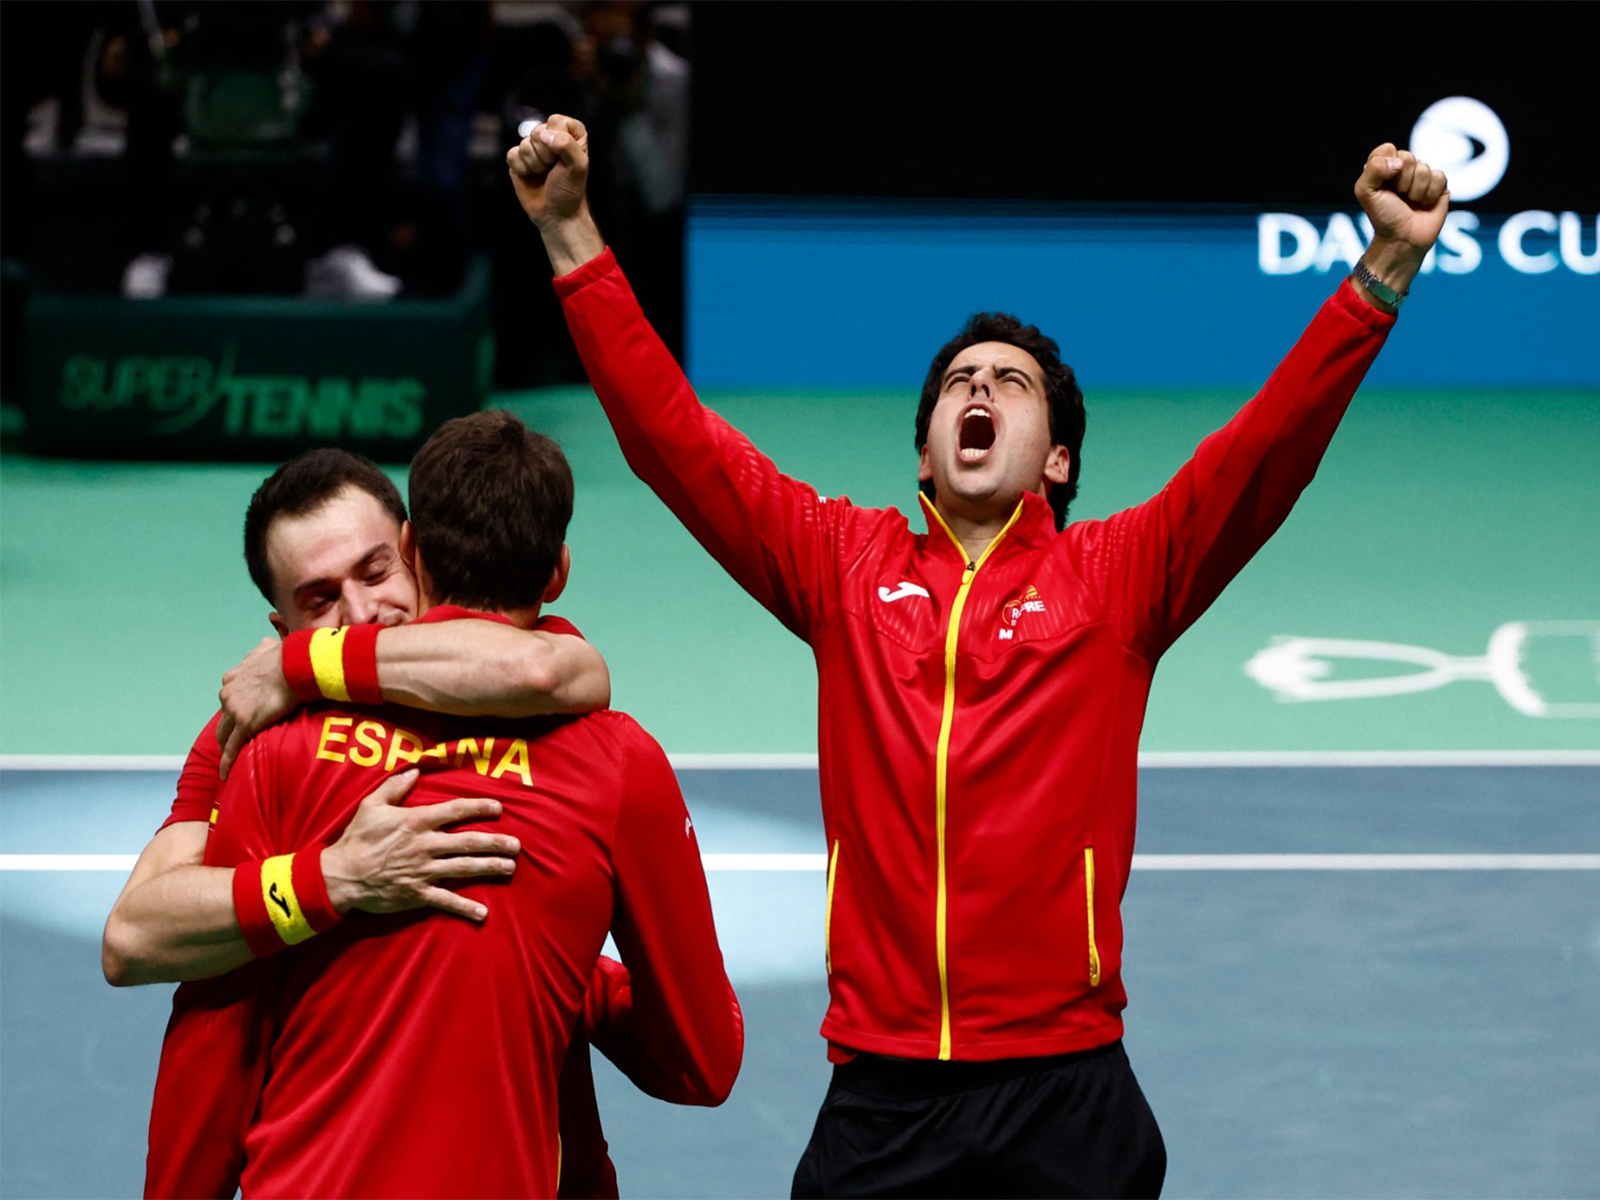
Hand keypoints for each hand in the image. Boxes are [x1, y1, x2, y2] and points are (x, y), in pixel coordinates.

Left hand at [218, 638, 298, 779]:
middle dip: (227, 729)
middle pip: (223, 718)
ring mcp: (234, 710)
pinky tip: (226, 775)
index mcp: (233, 677)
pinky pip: (233, 748)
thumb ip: (262, 652)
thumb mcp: (268, 648)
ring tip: (231, 758)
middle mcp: (228, 693)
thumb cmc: (286, 655)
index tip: (241, 715)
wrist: (294, 664)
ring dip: (226, 746)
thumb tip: (268, 646)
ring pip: (224, 734)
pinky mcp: (245, 725)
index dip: (235, 708)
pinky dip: (227, 762)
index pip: (229, 697)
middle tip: (235, 740)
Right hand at [320, 770, 520, 922]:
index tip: (499, 807)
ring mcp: (423, 871)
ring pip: (464, 869)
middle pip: (468, 842)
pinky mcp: (417, 894)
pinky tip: (483, 913)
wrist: (339, 876)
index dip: (480, 807)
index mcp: (416, 822)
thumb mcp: (371, 806)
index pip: (455, 811)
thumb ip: (394, 787)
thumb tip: (415, 770)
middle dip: (495, 842)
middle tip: (517, 844)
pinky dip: (465, 908)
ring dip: (489, 868)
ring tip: (510, 867)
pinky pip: (446, 901)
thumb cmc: (355, 839)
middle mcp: (425, 846)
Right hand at [506, 113, 590, 231]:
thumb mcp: (579, 166)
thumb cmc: (570, 190)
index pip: (556, 121)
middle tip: (553, 168)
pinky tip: (530, 176)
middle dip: (545, 154)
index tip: (564, 158)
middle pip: (537, 131)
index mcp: (570, 133)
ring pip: (524, 144)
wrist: (556, 214)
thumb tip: (543, 135)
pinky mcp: (518, 159)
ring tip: (544, 174)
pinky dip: (521, 168)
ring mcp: (533, 148)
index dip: (558, 140)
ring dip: (534, 164)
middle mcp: (551, 137)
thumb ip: (567, 144)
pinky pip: (512, 154)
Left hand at [1352, 143, 1448, 300]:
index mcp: (1383, 168)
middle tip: (1398, 196)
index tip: (1382, 185)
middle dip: (1401, 180)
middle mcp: (1403, 169)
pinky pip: (1439, 176)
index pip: (1387, 149)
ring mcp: (1422, 176)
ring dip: (1415, 190)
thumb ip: (1373, 169)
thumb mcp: (1365, 192)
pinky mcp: (1439, 185)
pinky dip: (1430, 193)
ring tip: (1411, 203)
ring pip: (1424, 168)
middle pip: (1408, 157)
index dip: (1385, 166)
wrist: (1403, 239)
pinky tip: (1425, 204)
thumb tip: (1399, 162)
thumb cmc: (1383, 217)